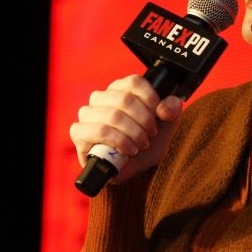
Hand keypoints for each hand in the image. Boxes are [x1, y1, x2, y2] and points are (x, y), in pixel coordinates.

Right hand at [69, 74, 183, 185]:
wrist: (134, 169)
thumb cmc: (146, 142)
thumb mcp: (167, 125)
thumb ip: (172, 110)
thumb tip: (166, 107)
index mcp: (121, 89)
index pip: (134, 82)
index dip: (151, 100)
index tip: (159, 116)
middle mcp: (102, 97)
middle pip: (125, 99)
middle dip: (144, 121)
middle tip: (151, 134)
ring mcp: (88, 114)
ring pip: (113, 115)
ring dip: (133, 133)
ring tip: (141, 144)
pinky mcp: (79, 131)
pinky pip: (100, 131)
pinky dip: (119, 142)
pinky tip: (128, 150)